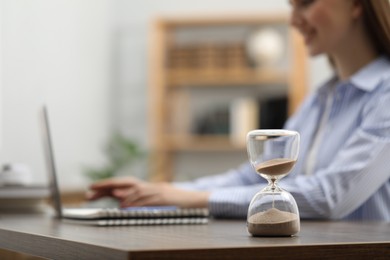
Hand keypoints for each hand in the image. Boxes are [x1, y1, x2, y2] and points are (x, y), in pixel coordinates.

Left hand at [87, 176, 209, 207]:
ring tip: (107, 194)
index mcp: (146, 186)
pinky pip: (145, 200)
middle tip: (90, 188)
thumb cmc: (175, 201)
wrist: (194, 200)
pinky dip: (134, 202)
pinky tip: (124, 205)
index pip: (123, 183)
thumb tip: (122, 204)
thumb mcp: (156, 198)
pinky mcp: (162, 198)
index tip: (91, 188)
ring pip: (133, 191)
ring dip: (117, 193)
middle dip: (106, 184)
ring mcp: (155, 191)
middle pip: (124, 182)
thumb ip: (140, 199)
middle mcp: (149, 186)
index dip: (107, 185)